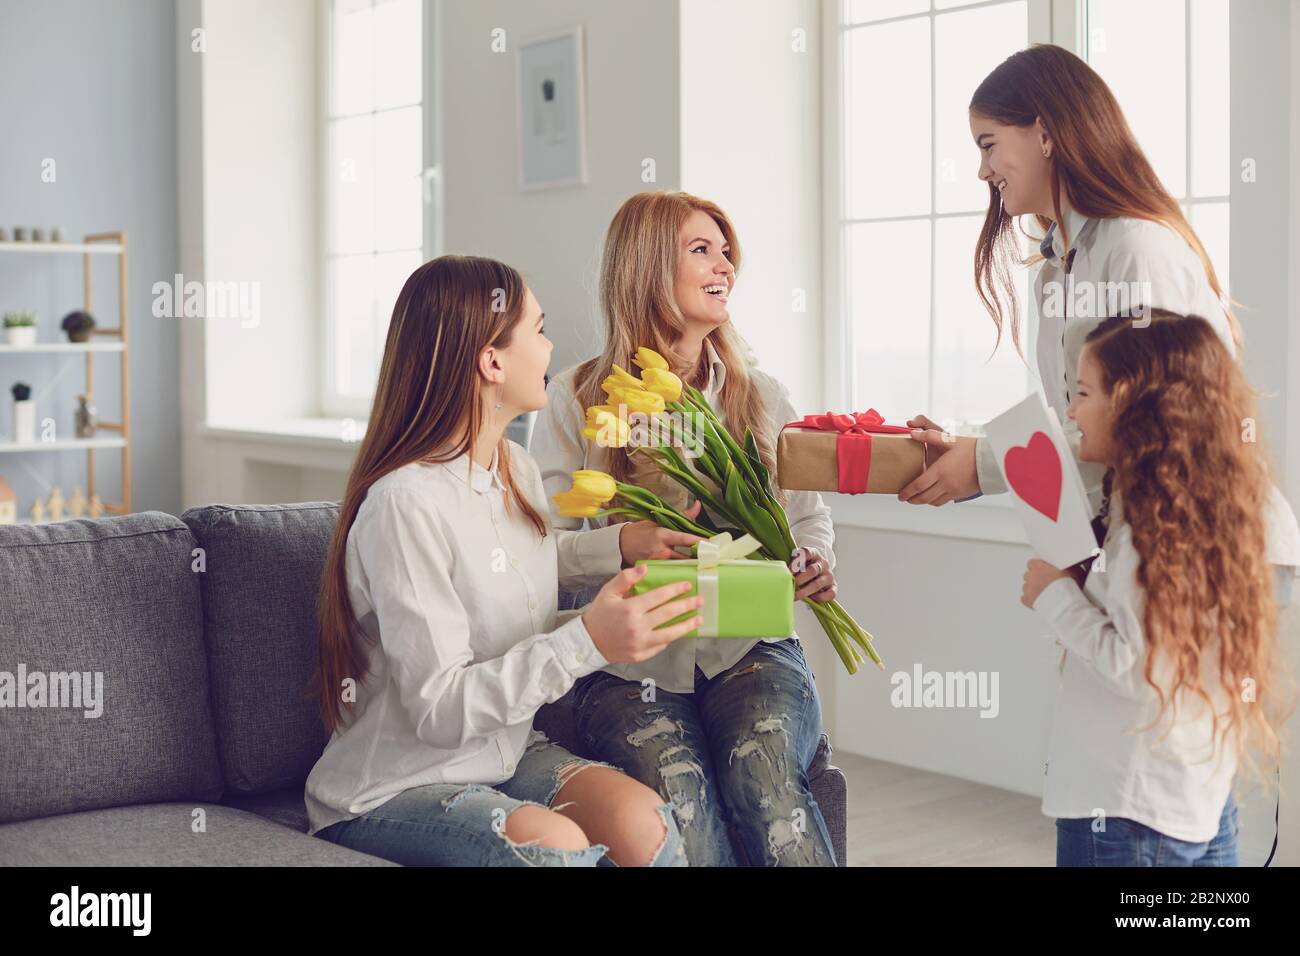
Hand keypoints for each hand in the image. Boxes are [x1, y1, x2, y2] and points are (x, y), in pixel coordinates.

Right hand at [582, 566, 703, 663]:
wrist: (587, 642)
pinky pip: (660, 646)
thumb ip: (626, 578)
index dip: (675, 590)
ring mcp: (640, 643)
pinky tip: (680, 631)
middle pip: (668, 614)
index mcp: (630, 609)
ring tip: (699, 619)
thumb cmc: (599, 615)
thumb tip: (645, 569)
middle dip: (687, 605)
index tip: (687, 585)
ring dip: (687, 625)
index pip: (658, 597)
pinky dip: (671, 638)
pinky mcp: (641, 655)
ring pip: (670, 634)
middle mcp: (637, 627)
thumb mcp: (608, 592)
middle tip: (700, 600)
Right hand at [618, 500, 704, 565]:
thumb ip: (681, 516)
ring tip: (704, 567)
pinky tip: (688, 574)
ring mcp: (658, 562)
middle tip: (712, 559)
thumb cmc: (640, 531)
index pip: (685, 539)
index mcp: (663, 535)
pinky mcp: (654, 571)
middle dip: (699, 559)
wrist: (620, 544)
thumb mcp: (658, 521)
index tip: (712, 545)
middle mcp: (661, 550)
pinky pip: (670, 572)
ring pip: (679, 566)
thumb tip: (697, 505)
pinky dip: (679, 572)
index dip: (700, 542)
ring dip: (691, 566)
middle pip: (686, 557)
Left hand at [790, 546, 836, 602]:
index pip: (807, 553)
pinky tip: (811, 598)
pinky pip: (830, 593)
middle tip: (790, 585)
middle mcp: (823, 563)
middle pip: (812, 570)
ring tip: (795, 595)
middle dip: (799, 579)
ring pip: (818, 584)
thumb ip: (792, 565)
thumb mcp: (797, 561)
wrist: (816, 571)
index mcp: (814, 553)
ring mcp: (829, 575)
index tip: (788, 571)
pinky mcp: (833, 586)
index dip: (797, 562)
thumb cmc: (803, 567)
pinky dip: (820, 597)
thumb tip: (782, 574)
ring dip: (805, 591)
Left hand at [897, 414, 978, 505]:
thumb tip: (913, 434)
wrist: (992, 460)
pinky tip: (932, 496)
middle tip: (905, 499)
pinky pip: (944, 501)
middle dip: (912, 500)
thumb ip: (929, 436)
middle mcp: (946, 483)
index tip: (900, 495)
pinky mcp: (961, 494)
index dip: (907, 492)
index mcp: (940, 471)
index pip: (918, 486)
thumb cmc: (971, 449)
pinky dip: (935, 501)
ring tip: (917, 498)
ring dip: (923, 501)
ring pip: (933, 501)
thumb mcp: (949, 440)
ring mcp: (954, 491)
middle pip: (923, 497)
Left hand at [1021, 558, 1068, 608]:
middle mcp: (1030, 575)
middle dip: (1036, 578)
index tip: (1045, 571)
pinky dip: (1031, 600)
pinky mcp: (1027, 600)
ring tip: (1046, 593)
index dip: (1039, 568)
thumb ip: (1066, 565)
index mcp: (1038, 566)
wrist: (1064, 602)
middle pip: (1029, 575)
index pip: (1033, 563)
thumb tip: (1070, 564)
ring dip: (1034, 589)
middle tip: (1047, 583)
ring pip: (1027, 587)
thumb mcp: (1073, 569)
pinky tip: (1040, 601)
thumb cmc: (1068, 585)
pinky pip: (1025, 599)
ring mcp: (1027, 588)